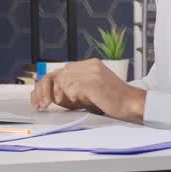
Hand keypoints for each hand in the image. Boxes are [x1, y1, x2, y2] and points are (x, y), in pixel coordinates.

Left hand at [30, 59, 145, 121]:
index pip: (59, 72)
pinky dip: (73, 97)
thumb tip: (52, 94)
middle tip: (41, 106)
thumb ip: (72, 88)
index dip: (45, 86)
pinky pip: (72, 88)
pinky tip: (82, 101)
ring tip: (75, 103)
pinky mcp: (94, 80)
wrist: (132, 104)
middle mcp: (89, 65)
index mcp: (88, 65)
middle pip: (57, 75)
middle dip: (45, 92)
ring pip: (63, 82)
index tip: (38, 100)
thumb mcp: (88, 92)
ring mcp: (92, 71)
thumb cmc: (111, 101)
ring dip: (63, 96)